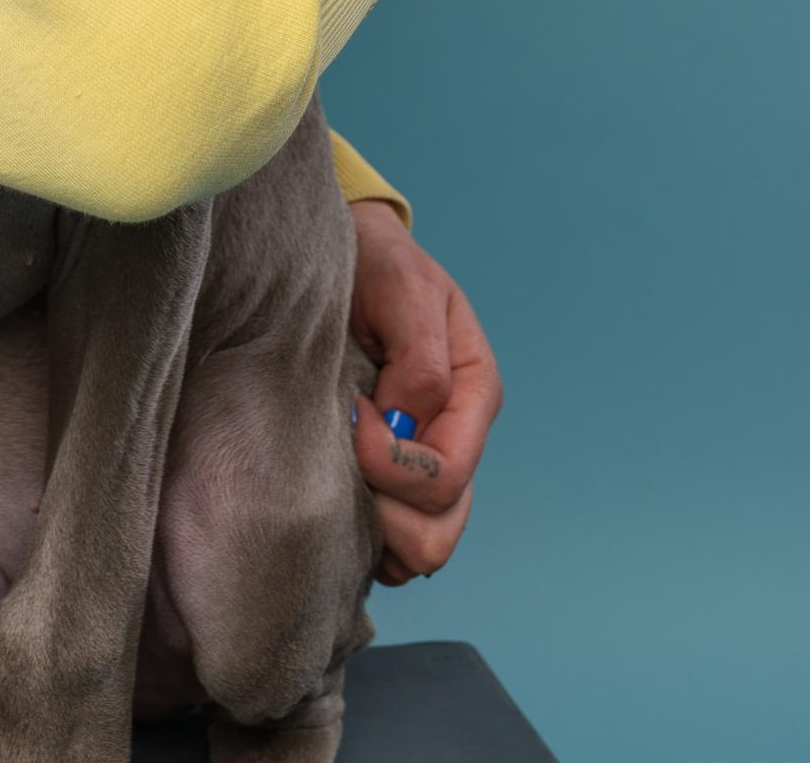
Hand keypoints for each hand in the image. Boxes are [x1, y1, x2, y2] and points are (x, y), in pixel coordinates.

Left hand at [346, 198, 502, 583]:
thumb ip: (419, 357)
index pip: (446, 474)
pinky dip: (366, 540)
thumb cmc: (377, 265)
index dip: (392, 463)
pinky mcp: (394, 478)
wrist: (347, 259)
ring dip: (375, 532)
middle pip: (439, 530)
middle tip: (339, 456)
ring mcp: (427, 465)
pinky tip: (337, 500)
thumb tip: (404, 424)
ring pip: (420, 549)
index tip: (349, 412)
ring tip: (336, 482)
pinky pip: (391, 543)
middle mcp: (458, 439)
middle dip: (384, 511)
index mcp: (473, 395)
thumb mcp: (404, 288)